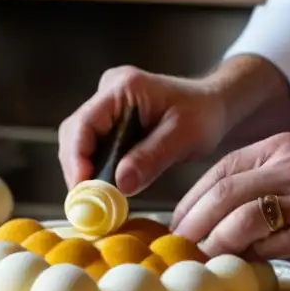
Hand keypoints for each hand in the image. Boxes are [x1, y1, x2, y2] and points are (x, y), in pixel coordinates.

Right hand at [58, 66, 226, 195]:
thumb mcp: (184, 136)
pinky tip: (106, 189)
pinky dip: (96, 169)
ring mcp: (107, 106)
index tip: (83, 188)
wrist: (214, 105)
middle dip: (77, 169)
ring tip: (96, 200)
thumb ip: (152, 158)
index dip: (77, 157)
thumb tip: (120, 184)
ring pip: (80, 142)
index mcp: (123, 87)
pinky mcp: (111, 121)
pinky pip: (93, 146)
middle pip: (75, 133)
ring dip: (85, 171)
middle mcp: (108, 92)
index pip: (84, 123)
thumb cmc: (204, 114)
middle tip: (88, 202)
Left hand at [172, 130, 289, 258]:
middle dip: (195, 224)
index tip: (178, 222)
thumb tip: (217, 211)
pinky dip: (252, 256)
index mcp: (277, 148)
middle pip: (224, 196)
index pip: (220, 172)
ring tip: (206, 258)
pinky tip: (243, 263)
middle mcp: (288, 168)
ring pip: (244, 221)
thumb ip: (261, 176)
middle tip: (181, 245)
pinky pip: (275, 245)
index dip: (192, 200)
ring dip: (218, 243)